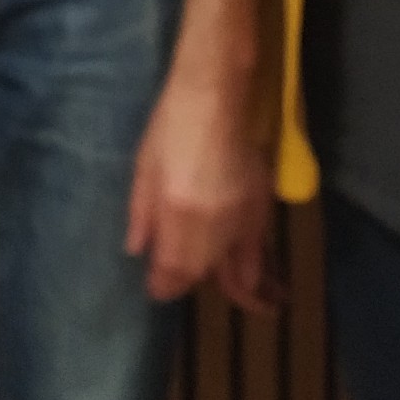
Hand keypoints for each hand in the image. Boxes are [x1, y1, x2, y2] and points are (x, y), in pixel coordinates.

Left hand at [124, 55, 276, 308]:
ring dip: (232, 285)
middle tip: (180, 286)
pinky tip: (259, 276)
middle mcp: (213, 225)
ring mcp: (241, 217)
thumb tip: (137, 250)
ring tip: (243, 303)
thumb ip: (141, 215)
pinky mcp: (261, 204)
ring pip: (237, 267)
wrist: (215, 96)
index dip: (164, 287)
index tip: (156, 289)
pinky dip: (256, 265)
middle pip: (204, 272)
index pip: (174, 272)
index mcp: (179, 215)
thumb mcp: (144, 169)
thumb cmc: (171, 126)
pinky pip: (259, 248)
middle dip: (191, 282)